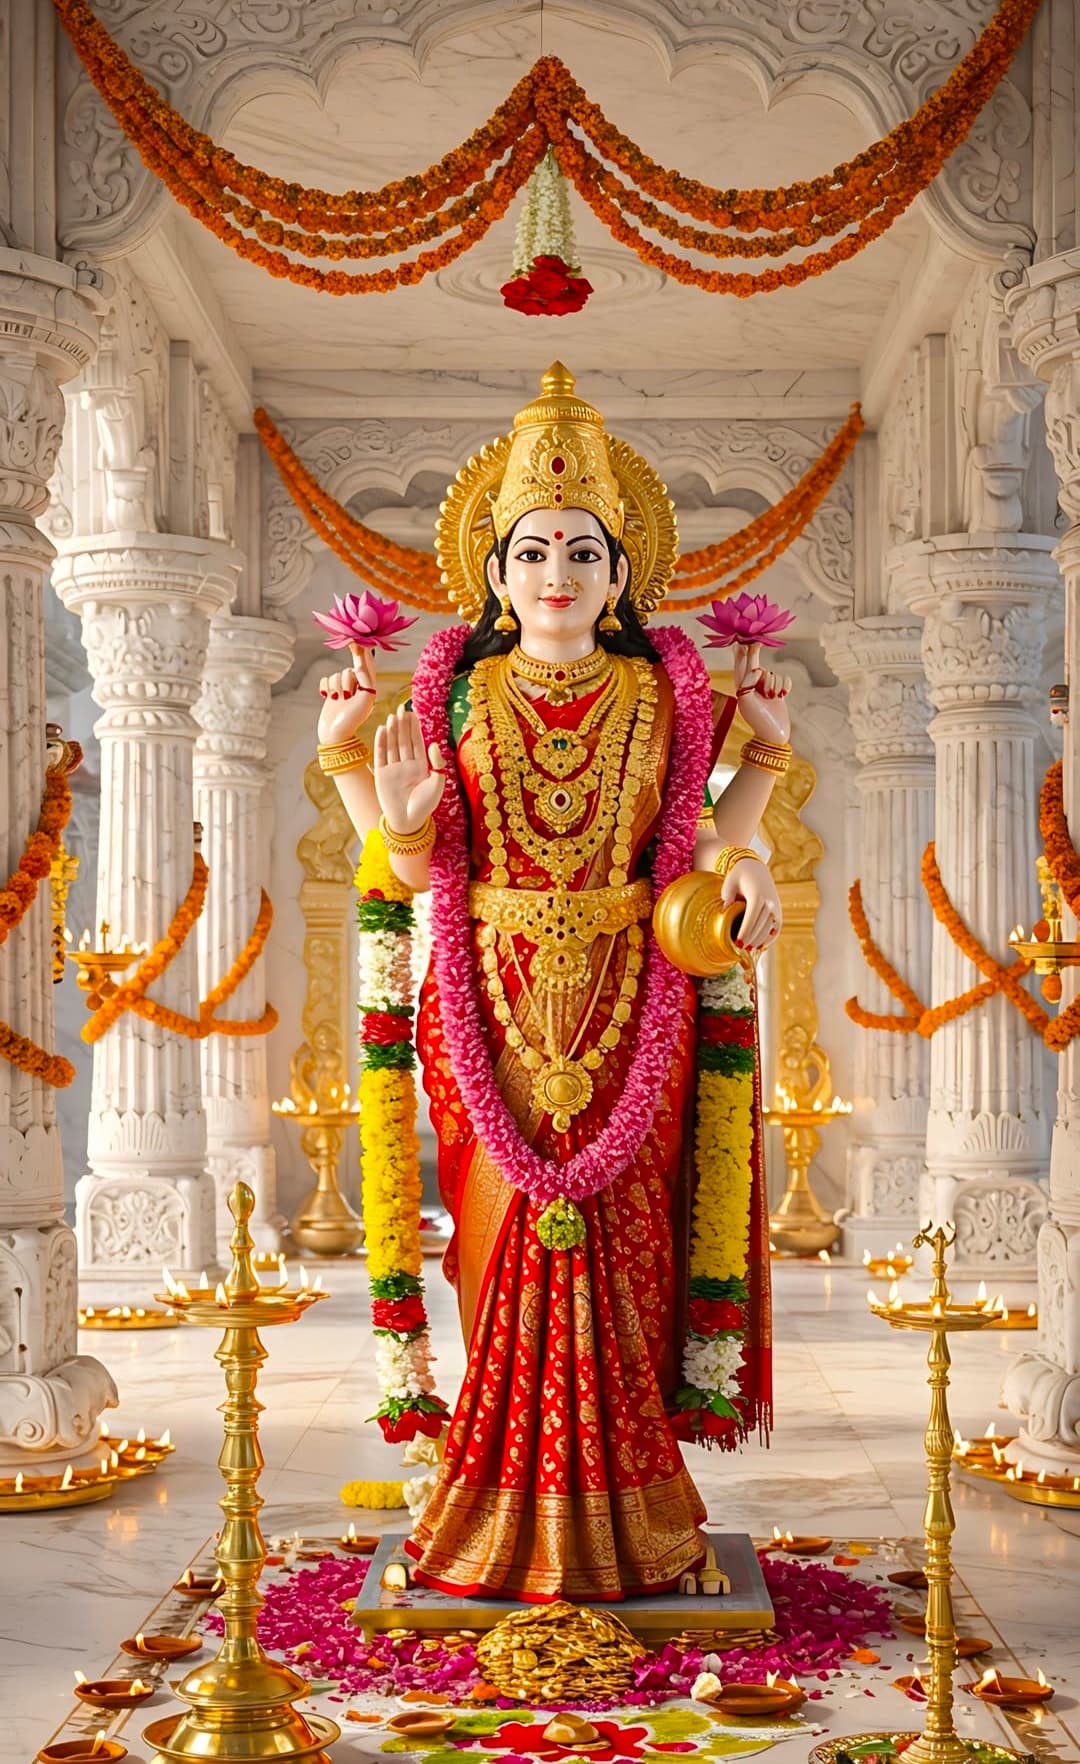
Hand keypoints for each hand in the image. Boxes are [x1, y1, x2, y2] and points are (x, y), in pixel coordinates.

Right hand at [317, 644, 376, 745]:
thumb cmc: (351, 721)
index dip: (364, 652)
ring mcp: (343, 690)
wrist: (334, 736)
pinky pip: (326, 679)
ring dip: (337, 685)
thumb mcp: (364, 699)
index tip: (360, 640)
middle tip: (349, 642)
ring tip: (340, 699)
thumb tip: (361, 665)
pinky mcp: (331, 692)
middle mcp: (357, 688)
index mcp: (369, 689)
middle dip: (350, 667)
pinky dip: (326, 687)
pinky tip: (329, 697)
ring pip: (338, 674)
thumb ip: (365, 681)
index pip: (368, 667)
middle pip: (351, 668)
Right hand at [374, 704, 446, 833]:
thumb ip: (437, 763)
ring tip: (393, 716)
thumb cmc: (426, 805)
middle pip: (404, 740)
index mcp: (420, 766)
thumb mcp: (437, 782)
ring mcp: (393, 769)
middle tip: (402, 708)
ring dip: (392, 731)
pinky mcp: (382, 775)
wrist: (409, 822)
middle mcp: (406, 765)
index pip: (417, 742)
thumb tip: (434, 743)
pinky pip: (381, 755)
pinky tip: (382, 729)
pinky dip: (381, 742)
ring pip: (392, 745)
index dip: (415, 727)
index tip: (413, 712)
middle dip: (403, 725)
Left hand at [722, 855, 781, 951]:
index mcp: (757, 895)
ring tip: (749, 949)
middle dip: (751, 939)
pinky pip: (777, 927)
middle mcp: (769, 901)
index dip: (745, 932)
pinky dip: (771, 937)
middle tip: (741, 949)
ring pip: (770, 928)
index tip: (738, 943)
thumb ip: (727, 897)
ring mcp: (775, 906)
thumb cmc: (739, 876)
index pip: (751, 917)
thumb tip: (725, 912)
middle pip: (761, 925)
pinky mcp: (778, 909)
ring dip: (760, 940)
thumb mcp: (729, 883)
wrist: (756, 868)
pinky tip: (762, 946)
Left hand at [734, 642, 790, 745]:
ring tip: (772, 699)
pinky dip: (784, 687)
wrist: (774, 734)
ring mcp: (766, 687)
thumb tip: (757, 669)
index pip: (740, 665)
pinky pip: (784, 679)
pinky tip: (782, 697)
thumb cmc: (758, 719)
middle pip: (754, 663)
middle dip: (755, 653)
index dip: (741, 652)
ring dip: (774, 685)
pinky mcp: (779, 690)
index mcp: (741, 687)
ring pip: (773, 673)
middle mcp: (753, 685)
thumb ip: (747, 681)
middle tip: (756, 640)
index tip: (742, 639)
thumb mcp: (746, 700)